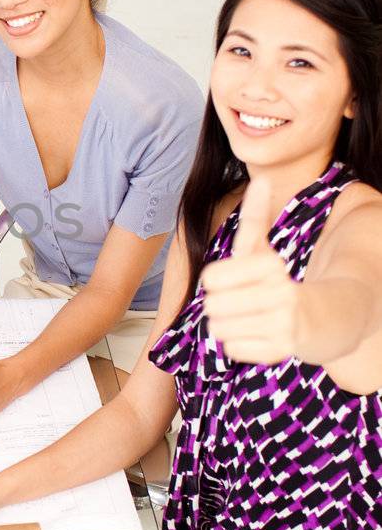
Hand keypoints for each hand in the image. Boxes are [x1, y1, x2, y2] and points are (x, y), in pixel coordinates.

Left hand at [201, 176, 300, 363]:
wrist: (318, 319)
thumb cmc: (276, 280)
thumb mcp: (263, 248)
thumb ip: (256, 216)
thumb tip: (261, 179)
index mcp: (269, 265)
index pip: (211, 278)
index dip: (217, 280)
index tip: (233, 280)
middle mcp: (279, 293)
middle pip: (212, 306)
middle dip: (220, 305)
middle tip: (238, 302)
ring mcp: (282, 324)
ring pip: (219, 330)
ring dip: (227, 326)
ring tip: (246, 318)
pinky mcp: (280, 350)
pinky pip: (233, 350)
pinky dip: (239, 345)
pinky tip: (256, 335)